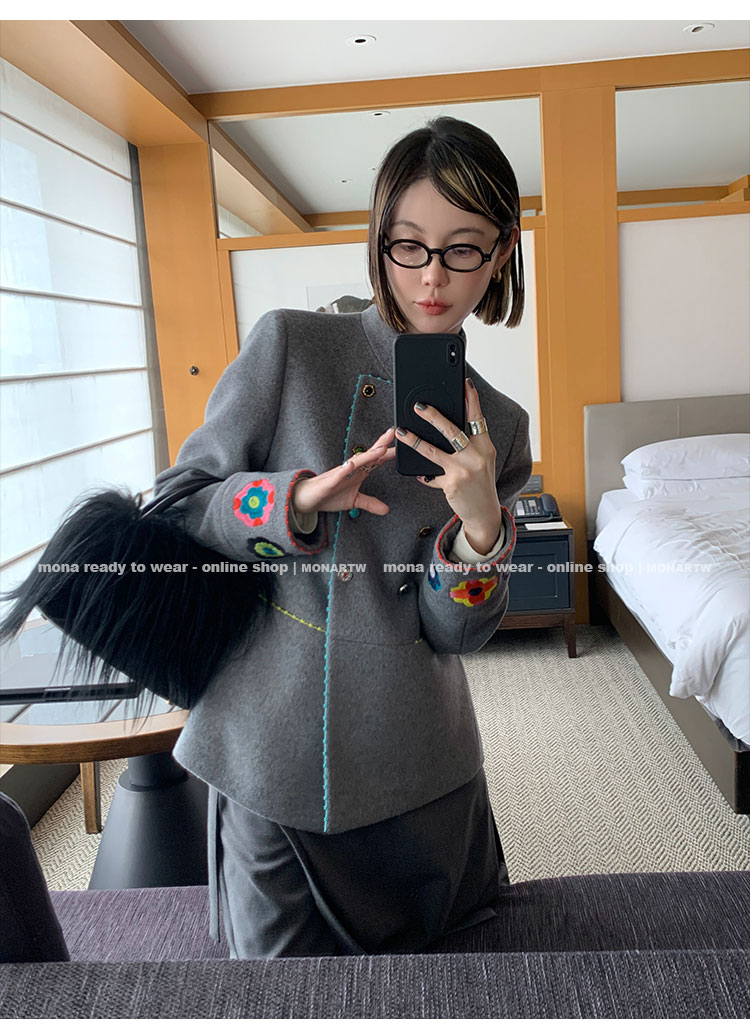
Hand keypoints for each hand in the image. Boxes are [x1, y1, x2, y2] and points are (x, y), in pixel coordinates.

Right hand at [292, 427, 395, 515]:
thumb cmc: (329, 495)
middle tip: (393, 434)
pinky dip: (345, 469)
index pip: (376, 460)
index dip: (388, 453)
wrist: (307, 499)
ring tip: (380, 449)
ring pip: (356, 462)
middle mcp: (350, 470)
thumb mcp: (354, 502)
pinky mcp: (329, 482)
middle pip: (369, 455)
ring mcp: (339, 474)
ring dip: (368, 455)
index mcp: (358, 472)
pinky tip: (351, 465)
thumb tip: (386, 510)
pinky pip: (337, 474)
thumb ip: (370, 503)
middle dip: (381, 445)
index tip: (402, 446)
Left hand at [395, 378, 502, 552]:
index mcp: (485, 446)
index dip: (471, 399)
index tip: (465, 383)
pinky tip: (417, 473)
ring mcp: (463, 471)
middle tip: (418, 406)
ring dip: (414, 440)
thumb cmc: (480, 483)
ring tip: (401, 431)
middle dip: (433, 416)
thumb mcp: (481, 460)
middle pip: (452, 430)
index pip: (477, 418)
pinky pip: (430, 475)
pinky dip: (424, 475)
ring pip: (433, 451)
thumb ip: (470, 444)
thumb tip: (451, 425)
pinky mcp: (451, 484)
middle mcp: (476, 456)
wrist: (485, 512)